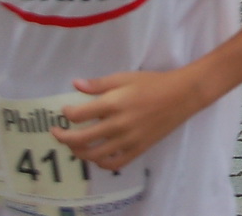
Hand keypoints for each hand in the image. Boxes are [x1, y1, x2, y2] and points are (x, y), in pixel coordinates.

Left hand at [51, 68, 204, 172]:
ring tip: (75, 145)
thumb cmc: (153, 82)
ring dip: (78, 151)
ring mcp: (128, 140)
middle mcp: (118, 124)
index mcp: (114, 103)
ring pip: (93, 155)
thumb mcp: (125, 77)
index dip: (66, 114)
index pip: (78, 115)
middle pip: (80, 139)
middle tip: (58, 132)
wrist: (183, 95)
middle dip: (62, 137)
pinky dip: (100, 162)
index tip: (66, 111)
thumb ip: (99, 84)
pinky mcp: (138, 149)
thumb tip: (75, 84)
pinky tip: (97, 155)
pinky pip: (113, 163)